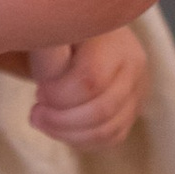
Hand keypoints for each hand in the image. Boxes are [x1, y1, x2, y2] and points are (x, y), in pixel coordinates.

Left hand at [25, 27, 148, 150]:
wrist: (85, 35)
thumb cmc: (61, 34)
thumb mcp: (51, 36)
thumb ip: (48, 56)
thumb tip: (47, 80)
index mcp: (113, 38)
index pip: (91, 80)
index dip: (60, 95)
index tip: (39, 92)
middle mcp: (133, 63)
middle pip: (102, 110)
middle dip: (61, 119)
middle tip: (36, 113)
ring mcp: (137, 90)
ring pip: (108, 130)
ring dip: (67, 133)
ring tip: (44, 121)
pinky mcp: (133, 110)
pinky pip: (111, 138)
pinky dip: (81, 140)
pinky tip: (60, 128)